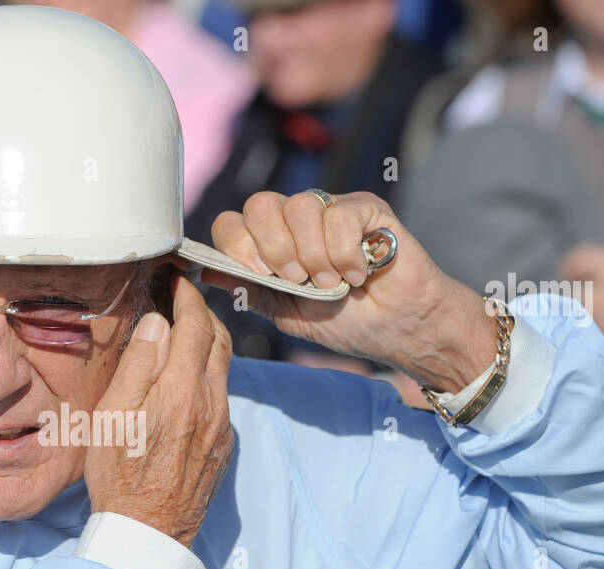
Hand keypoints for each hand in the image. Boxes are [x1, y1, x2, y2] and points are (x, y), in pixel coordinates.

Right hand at [84, 274, 233, 547]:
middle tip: (181, 297)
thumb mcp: (114, 414)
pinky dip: (208, 374)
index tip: (176, 279)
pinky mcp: (223, 445)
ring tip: (184, 331)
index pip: (195, 324)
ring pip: (224, 368)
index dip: (187, 295)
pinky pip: (221, 396)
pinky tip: (185, 380)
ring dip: (208, 342)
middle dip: (202, 312)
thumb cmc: (118, 474)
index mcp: (182, 389)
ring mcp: (221, 425)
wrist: (146, 532)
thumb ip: (139, 363)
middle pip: (219, 340)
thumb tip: (158, 321)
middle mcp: (211, 403)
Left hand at [206, 190, 496, 393]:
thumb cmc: (346, 322)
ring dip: (314, 255)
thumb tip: (206, 270)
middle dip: (273, 246)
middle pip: (260, 204)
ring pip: (300, 207)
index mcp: (271, 243)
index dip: (238, 245)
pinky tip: (359, 273)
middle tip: (298, 279)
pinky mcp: (363, 207)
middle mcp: (295, 221)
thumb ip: (251, 288)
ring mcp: (329, 210)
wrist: (397, 329)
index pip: (233, 222)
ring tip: (333, 282)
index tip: (260, 273)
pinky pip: (338, 214)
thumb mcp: (286, 313)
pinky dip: (344, 252)